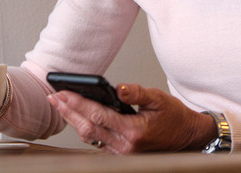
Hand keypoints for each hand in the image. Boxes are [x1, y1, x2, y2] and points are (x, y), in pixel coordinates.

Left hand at [47, 83, 216, 153]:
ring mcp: (122, 152)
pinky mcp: (121, 153)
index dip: (78, 103)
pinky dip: (84, 129)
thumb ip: (138, 93)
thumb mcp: (159, 99)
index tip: (63, 92)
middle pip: (88, 128)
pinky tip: (77, 118)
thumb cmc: (174, 118)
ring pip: (90, 137)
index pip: (98, 115)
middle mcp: (125, 145)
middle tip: (53, 97)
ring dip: (73, 121)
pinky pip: (97, 142)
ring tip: (60, 105)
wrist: (187, 137)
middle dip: (68, 111)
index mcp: (134, 131)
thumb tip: (119, 87)